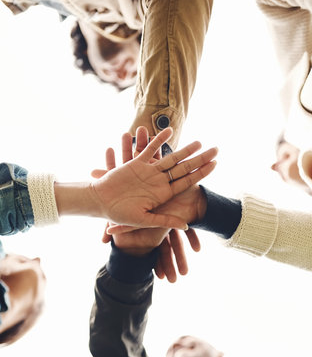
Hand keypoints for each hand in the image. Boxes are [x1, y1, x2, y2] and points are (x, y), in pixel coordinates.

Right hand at [96, 128, 214, 281]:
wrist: (101, 203)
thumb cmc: (121, 214)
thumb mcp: (145, 220)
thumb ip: (165, 220)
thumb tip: (186, 225)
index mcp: (163, 195)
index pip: (187, 181)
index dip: (201, 172)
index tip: (215, 164)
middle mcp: (159, 182)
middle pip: (184, 168)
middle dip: (200, 158)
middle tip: (216, 149)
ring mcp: (149, 172)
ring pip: (170, 158)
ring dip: (185, 150)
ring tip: (199, 142)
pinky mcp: (137, 163)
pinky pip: (149, 149)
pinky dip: (159, 140)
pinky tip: (170, 131)